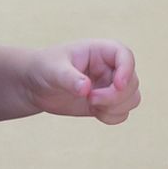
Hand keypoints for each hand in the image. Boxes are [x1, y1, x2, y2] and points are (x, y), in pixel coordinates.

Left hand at [21, 40, 138, 123]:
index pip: (125, 55)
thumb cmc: (44, 68)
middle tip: (91, 99)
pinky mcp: (106, 103)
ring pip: (132, 99)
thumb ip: (69, 78)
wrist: (35, 86)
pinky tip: (94, 112)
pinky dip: (112, 117)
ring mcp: (110, 86)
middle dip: (115, 96)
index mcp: (100, 51)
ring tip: (91, 105)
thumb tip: (86, 89)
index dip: (127, 70)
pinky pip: (122, 113)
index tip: (117, 85)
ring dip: (116, 107)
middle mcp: (110, 67)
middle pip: (132, 82)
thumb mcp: (53, 70)